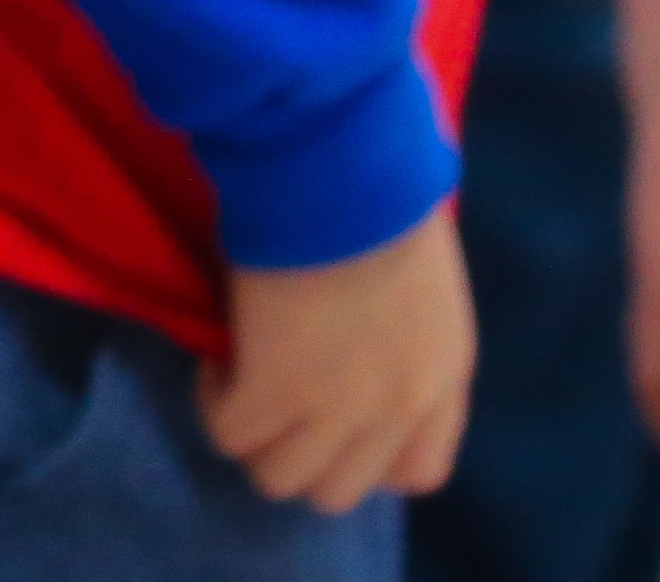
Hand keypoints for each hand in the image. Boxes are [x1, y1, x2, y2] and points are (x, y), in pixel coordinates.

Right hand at [205, 206, 475, 513]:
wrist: (341, 169)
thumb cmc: (382, 195)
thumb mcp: (424, 284)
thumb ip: (407, 335)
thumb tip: (360, 346)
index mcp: (443, 377)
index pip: (419, 472)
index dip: (367, 458)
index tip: (334, 416)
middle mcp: (397, 409)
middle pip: (339, 489)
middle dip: (301, 453)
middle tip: (277, 400)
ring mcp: (337, 408)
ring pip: (282, 479)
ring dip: (256, 438)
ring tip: (241, 381)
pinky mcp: (274, 389)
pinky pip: (231, 434)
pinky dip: (216, 403)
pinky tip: (219, 360)